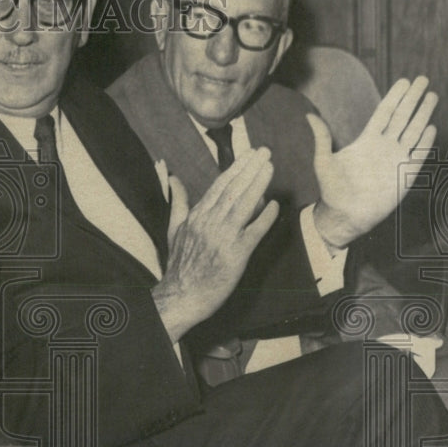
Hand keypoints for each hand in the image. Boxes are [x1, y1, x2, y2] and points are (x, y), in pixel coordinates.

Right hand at [153, 148, 278, 341]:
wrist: (182, 295)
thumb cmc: (180, 264)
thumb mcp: (174, 229)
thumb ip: (178, 201)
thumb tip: (173, 178)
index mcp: (196, 216)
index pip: (220, 186)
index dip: (236, 168)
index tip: (249, 154)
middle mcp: (209, 223)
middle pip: (233, 190)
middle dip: (250, 168)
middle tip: (265, 151)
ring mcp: (222, 238)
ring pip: (243, 205)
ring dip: (258, 184)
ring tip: (270, 167)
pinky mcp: (236, 255)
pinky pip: (254, 232)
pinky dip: (265, 218)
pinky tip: (274, 205)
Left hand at [310, 76, 437, 251]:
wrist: (344, 214)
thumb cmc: (332, 189)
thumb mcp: (323, 160)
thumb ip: (321, 137)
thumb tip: (309, 115)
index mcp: (366, 141)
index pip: (384, 113)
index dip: (395, 97)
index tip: (404, 81)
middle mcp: (384, 147)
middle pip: (402, 117)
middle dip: (413, 98)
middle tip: (422, 79)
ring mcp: (396, 160)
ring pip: (413, 131)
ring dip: (423, 114)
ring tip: (431, 96)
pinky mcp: (405, 175)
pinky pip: (418, 155)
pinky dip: (425, 142)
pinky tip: (431, 127)